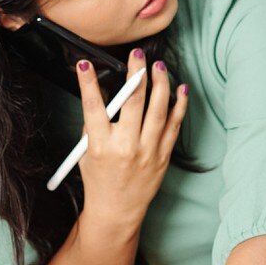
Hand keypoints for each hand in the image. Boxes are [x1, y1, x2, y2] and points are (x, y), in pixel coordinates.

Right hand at [75, 50, 187, 227]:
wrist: (117, 209)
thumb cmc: (99, 179)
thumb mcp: (85, 153)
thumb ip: (93, 125)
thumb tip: (104, 93)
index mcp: (101, 146)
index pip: (94, 107)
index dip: (88, 83)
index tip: (85, 64)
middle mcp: (126, 147)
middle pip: (133, 102)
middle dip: (135, 73)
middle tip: (137, 55)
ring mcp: (148, 152)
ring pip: (158, 110)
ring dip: (159, 84)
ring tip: (159, 66)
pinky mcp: (163, 156)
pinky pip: (173, 126)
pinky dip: (178, 106)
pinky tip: (180, 89)